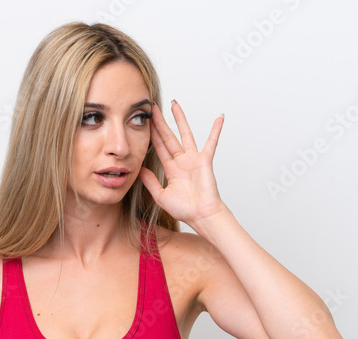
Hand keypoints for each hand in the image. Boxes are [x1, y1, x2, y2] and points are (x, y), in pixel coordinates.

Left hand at [139, 100, 226, 229]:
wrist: (201, 216)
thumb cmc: (185, 209)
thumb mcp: (161, 195)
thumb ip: (150, 181)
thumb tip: (138, 169)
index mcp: (171, 169)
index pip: (159, 147)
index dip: (151, 134)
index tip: (145, 122)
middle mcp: (182, 161)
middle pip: (168, 136)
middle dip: (160, 122)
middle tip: (153, 107)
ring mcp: (193, 159)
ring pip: (185, 134)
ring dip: (180, 119)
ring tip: (174, 104)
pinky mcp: (205, 160)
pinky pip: (211, 142)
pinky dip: (216, 130)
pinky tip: (219, 118)